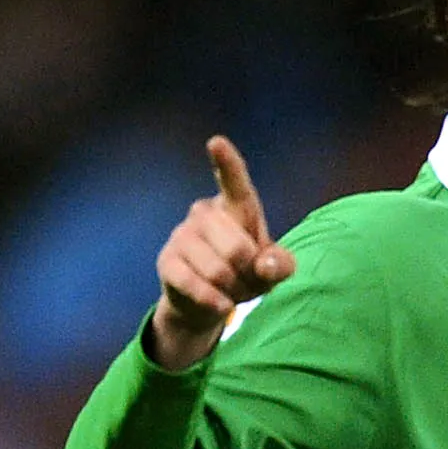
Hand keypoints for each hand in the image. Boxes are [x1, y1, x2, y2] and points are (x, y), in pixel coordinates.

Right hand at [147, 136, 296, 368]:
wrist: (210, 302)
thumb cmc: (246, 275)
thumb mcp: (272, 271)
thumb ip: (280, 265)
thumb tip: (266, 265)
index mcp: (234, 206)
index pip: (233, 181)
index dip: (226, 163)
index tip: (216, 143)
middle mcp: (204, 212)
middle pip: (238, 249)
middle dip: (248, 276)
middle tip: (245, 281)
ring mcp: (182, 234)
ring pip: (218, 271)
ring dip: (232, 291)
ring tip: (230, 291)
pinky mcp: (167, 261)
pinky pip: (195, 284)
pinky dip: (214, 302)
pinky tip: (220, 305)